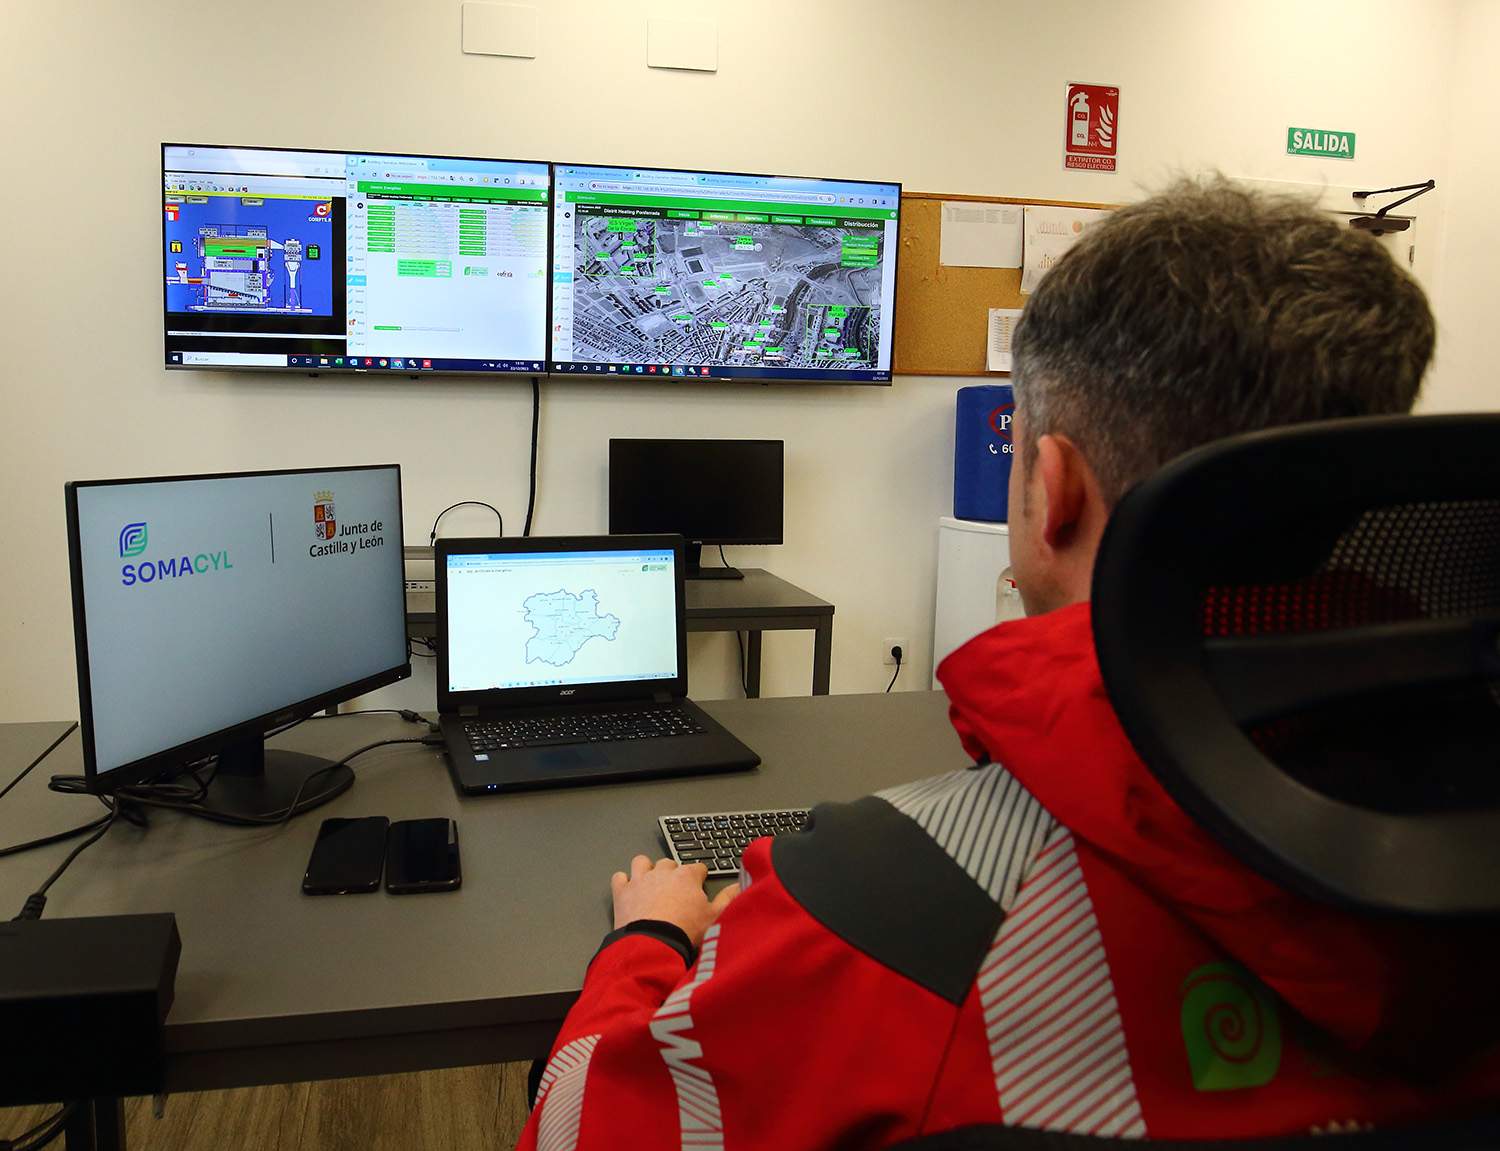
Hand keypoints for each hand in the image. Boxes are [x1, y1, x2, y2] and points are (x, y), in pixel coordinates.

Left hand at [611, 855, 740, 947]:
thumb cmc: (685, 931)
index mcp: (686, 877)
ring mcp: (640, 880)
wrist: (654, 945)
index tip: (699, 885)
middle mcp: (663, 873)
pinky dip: (624, 882)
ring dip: (646, 869)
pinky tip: (628, 890)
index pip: (697, 868)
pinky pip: (619, 877)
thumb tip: (739, 886)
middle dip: (672, 872)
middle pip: (669, 863)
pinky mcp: (622, 892)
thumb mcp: (715, 917)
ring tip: (650, 882)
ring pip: (642, 862)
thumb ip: (728, 899)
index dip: (699, 877)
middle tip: (676, 889)